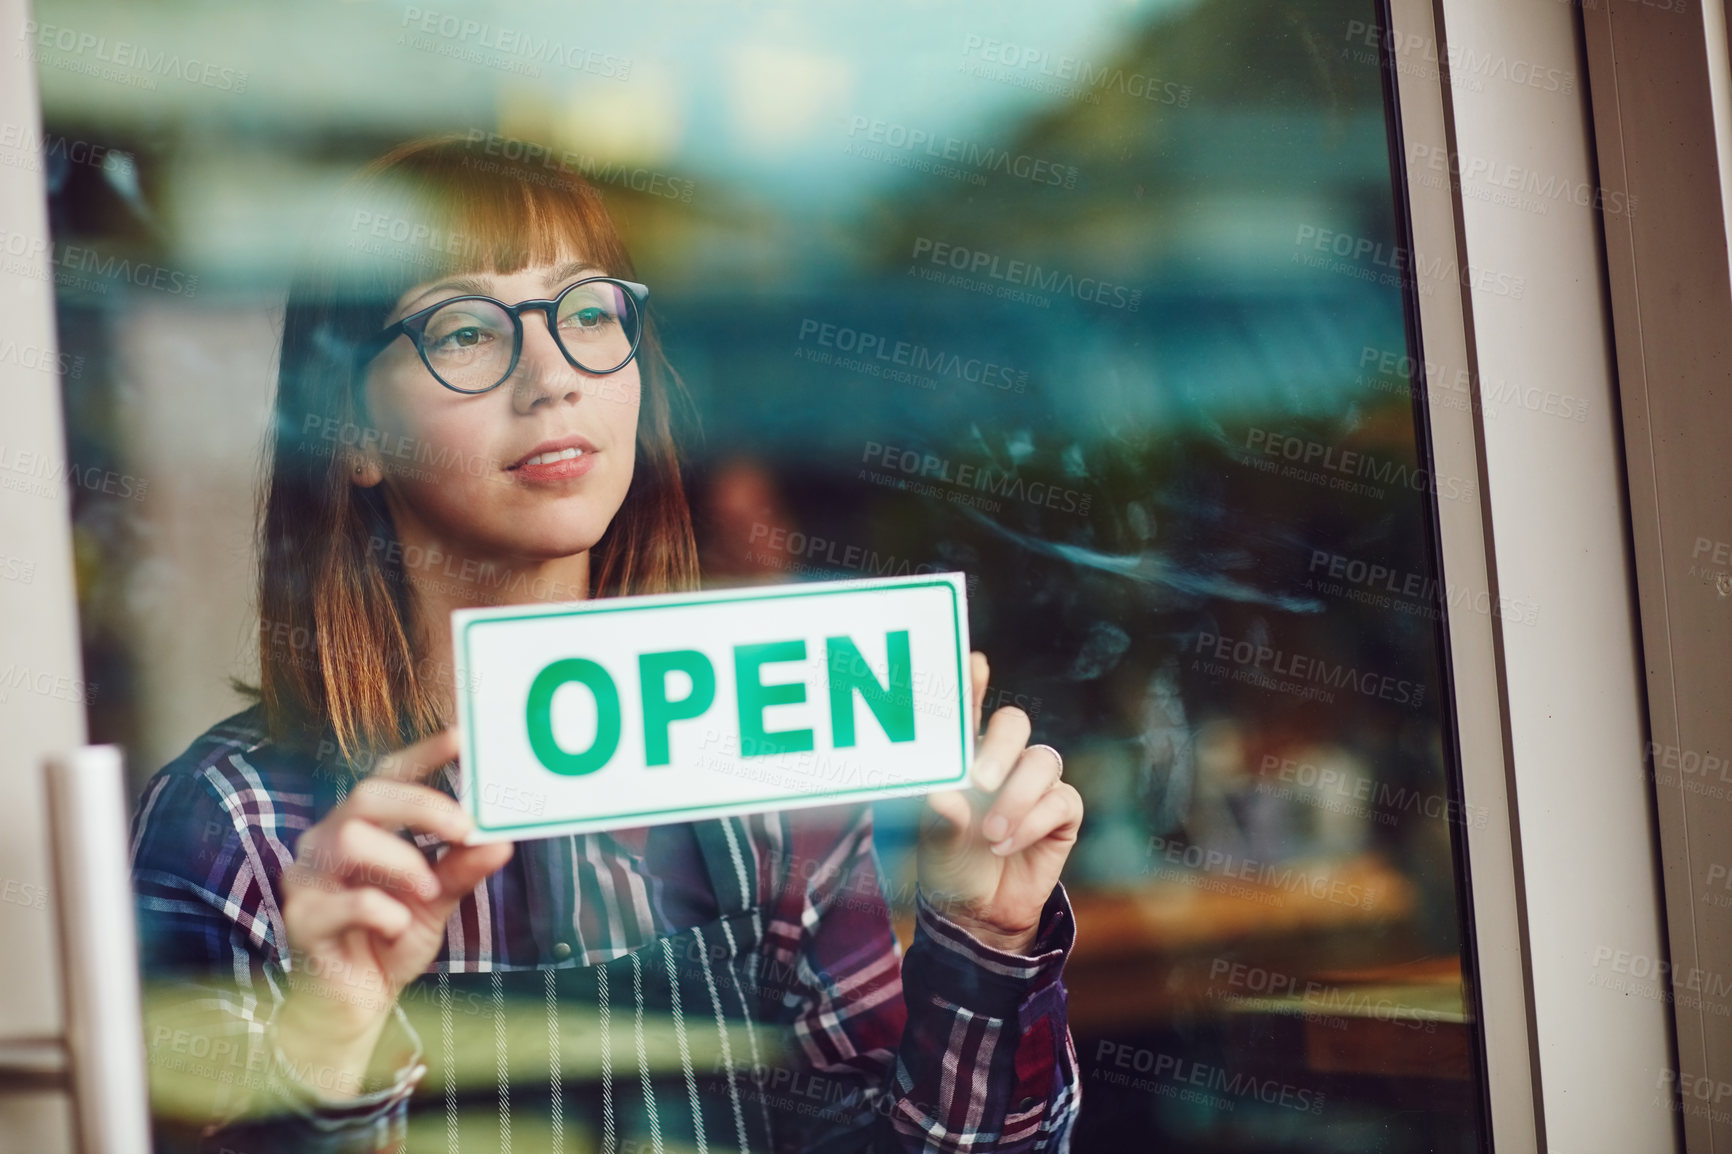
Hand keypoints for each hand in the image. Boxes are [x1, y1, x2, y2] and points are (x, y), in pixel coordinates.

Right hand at [276, 729, 511, 1097]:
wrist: (353, 1007)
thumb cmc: (390, 942)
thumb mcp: (437, 902)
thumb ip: (462, 870)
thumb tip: (502, 841)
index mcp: (363, 827)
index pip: (388, 775)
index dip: (423, 752)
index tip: (463, 738)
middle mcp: (328, 841)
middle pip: (368, 795)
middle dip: (423, 805)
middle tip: (466, 828)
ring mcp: (308, 877)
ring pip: (350, 837)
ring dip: (403, 861)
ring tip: (427, 892)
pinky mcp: (300, 917)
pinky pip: (341, 900)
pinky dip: (381, 911)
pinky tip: (396, 928)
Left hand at [917, 652, 1082, 954]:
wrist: (977, 912)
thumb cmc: (947, 862)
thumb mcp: (932, 841)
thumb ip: (938, 818)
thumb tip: (945, 798)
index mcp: (965, 754)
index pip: (970, 706)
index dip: (973, 682)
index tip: (973, 665)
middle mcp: (1003, 760)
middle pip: (1016, 723)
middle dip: (1001, 745)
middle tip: (980, 779)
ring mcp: (1035, 783)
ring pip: (1042, 761)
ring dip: (1016, 798)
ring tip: (989, 835)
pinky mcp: (1061, 813)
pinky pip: (1061, 800)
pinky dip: (1033, 823)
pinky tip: (1007, 845)